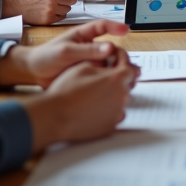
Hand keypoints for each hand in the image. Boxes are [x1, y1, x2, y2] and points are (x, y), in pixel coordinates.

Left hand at [0, 20, 130, 87]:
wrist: (33, 73)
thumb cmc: (46, 56)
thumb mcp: (66, 52)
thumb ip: (87, 50)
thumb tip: (110, 48)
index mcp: (83, 35)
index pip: (103, 26)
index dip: (115, 27)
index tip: (127, 30)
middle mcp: (88, 47)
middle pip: (111, 47)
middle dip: (121, 53)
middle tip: (128, 61)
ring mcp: (89, 60)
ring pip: (108, 62)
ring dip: (117, 67)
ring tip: (127, 74)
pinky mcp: (87, 73)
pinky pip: (102, 74)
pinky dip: (110, 77)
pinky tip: (116, 83)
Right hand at [23, 55, 139, 151]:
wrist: (55, 116)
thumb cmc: (66, 92)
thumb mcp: (83, 67)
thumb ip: (102, 64)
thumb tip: (107, 65)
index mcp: (116, 79)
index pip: (129, 66)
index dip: (122, 59)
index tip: (116, 59)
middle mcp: (121, 96)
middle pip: (126, 84)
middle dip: (117, 78)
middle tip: (103, 76)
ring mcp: (117, 113)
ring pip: (121, 99)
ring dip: (113, 94)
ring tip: (95, 93)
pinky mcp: (111, 126)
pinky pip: (115, 114)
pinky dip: (109, 110)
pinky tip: (95, 107)